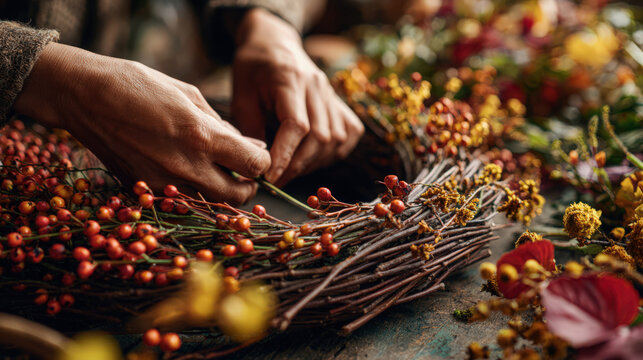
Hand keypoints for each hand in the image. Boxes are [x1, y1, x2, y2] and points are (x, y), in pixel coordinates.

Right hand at [14, 43, 269, 203]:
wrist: (84, 96)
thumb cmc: (139, 86)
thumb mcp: (190, 95)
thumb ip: (224, 126)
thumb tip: (252, 147)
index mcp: (201, 137)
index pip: (255, 166)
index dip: (262, 162)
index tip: (256, 155)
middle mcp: (184, 167)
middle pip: (238, 197)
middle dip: (247, 186)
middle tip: (241, 171)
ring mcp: (161, 184)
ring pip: (208, 204)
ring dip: (219, 192)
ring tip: (212, 169)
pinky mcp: (142, 192)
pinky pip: (178, 201)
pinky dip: (189, 191)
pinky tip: (182, 170)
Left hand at [232, 8, 363, 186]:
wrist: (275, 42)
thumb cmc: (253, 68)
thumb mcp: (240, 95)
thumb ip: (250, 128)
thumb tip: (257, 164)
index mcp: (289, 80)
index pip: (297, 126)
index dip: (285, 155)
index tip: (269, 176)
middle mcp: (317, 86)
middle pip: (320, 137)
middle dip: (298, 165)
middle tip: (277, 180)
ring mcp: (331, 93)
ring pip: (336, 139)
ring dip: (314, 162)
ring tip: (291, 170)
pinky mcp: (339, 101)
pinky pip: (348, 133)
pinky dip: (335, 151)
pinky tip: (315, 157)